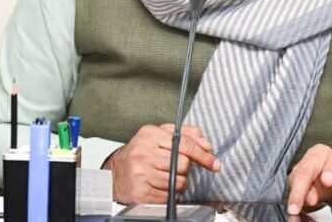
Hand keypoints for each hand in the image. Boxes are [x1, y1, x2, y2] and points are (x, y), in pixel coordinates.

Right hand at [103, 124, 221, 203]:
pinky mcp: (140, 192)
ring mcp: (140, 173)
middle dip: (185, 169)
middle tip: (175, 167)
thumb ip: (187, 134)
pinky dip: (169, 194)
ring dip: (179, 183)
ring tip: (166, 177)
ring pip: (178, 182)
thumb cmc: (143, 152)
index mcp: (150, 134)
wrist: (117, 172)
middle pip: (183, 164)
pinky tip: (160, 186)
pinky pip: (168, 196)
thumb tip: (207, 146)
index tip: (214, 164)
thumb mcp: (162, 135)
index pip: (184, 144)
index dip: (203, 155)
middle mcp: (143, 152)